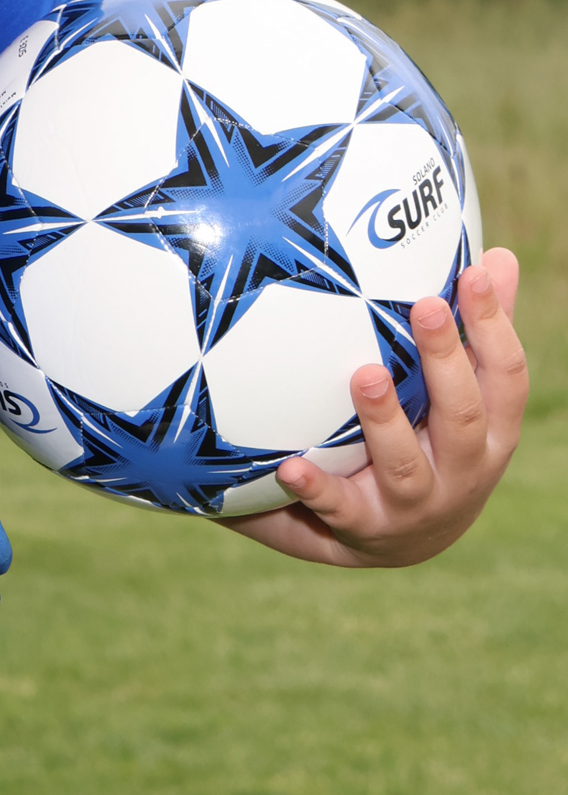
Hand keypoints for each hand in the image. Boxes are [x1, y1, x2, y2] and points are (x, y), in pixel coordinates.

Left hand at [231, 249, 526, 566]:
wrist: (395, 536)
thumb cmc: (432, 444)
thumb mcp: (461, 396)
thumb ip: (475, 335)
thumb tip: (499, 257)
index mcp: (491, 433)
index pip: (504, 377)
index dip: (494, 325)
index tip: (474, 274)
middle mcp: (463, 472)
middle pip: (462, 415)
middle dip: (445, 360)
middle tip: (425, 306)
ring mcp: (416, 506)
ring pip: (406, 465)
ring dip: (386, 421)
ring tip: (364, 375)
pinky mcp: (364, 530)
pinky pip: (339, 509)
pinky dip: (316, 490)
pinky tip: (289, 469)